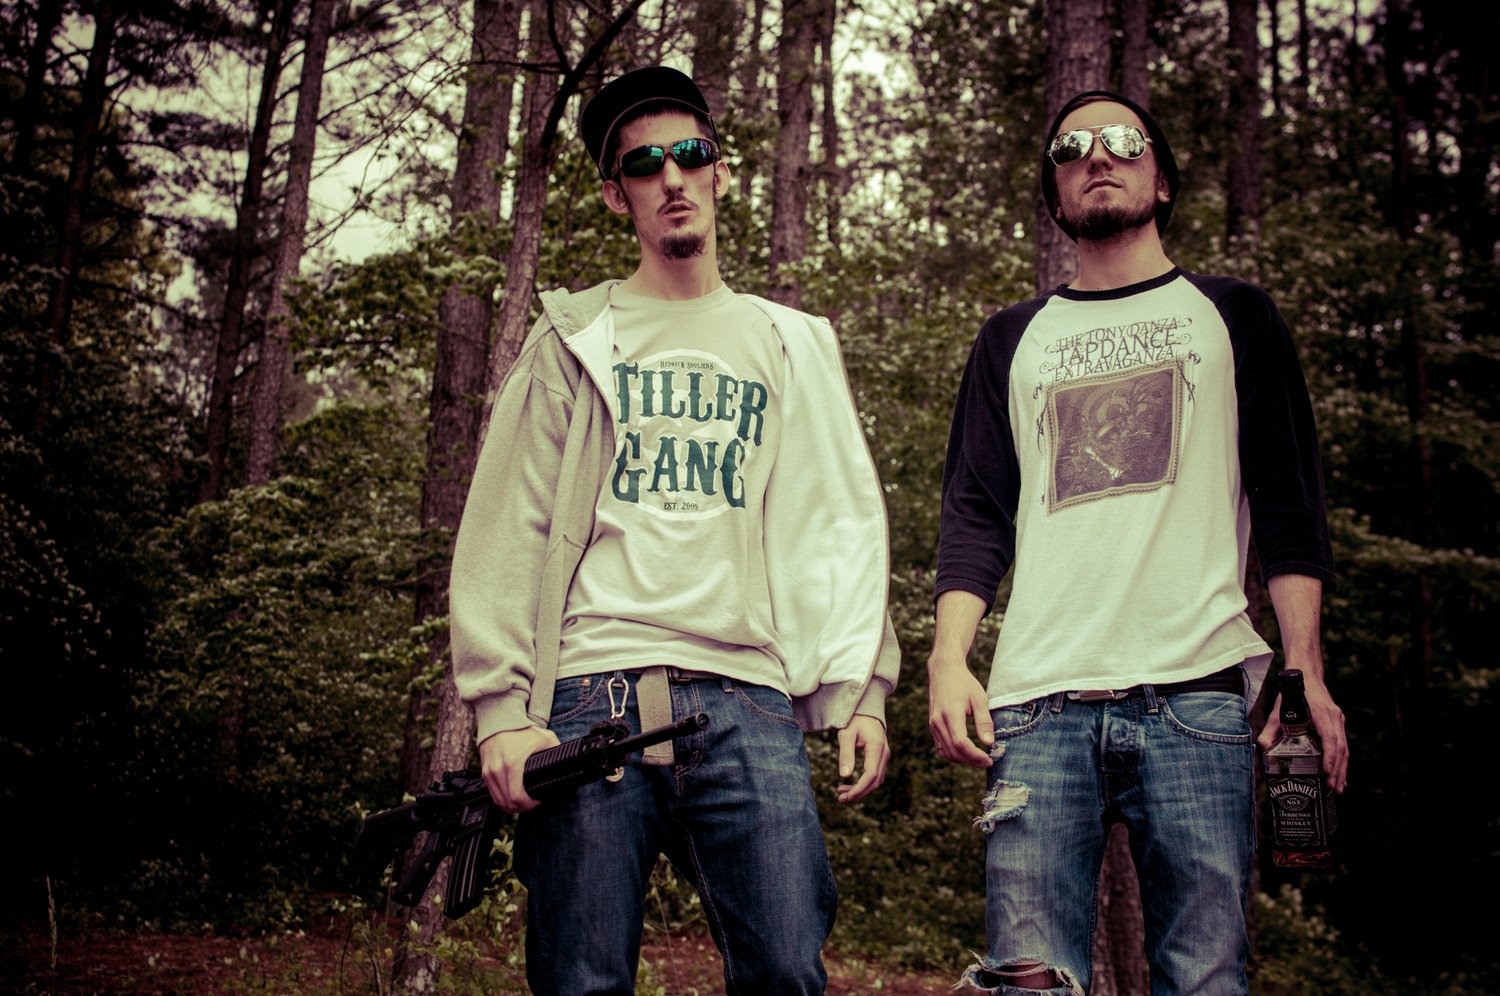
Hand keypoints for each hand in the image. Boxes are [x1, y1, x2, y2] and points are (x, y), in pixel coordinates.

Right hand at [479, 726, 560, 813]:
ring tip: (523, 804)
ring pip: (498, 801)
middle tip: (532, 805)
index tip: (537, 801)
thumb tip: (570, 761)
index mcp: (512, 763)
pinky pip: (492, 793)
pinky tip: (511, 798)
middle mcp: (497, 770)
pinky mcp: (484, 772)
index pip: (517, 797)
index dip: (529, 805)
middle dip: (521, 808)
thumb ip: (557, 749)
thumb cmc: (521, 729)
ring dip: (511, 806)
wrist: (499, 720)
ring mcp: (489, 772)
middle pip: (507, 803)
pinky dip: (502, 799)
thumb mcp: (544, 737)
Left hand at [835, 715, 889, 802]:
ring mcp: (884, 756)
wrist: (865, 711)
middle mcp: (884, 753)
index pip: (871, 774)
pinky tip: (849, 787)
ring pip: (876, 780)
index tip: (846, 796)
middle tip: (840, 799)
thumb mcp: (846, 734)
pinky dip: (864, 784)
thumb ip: (845, 754)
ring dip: (861, 790)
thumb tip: (844, 776)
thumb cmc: (853, 720)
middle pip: (875, 781)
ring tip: (842, 795)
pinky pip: (875, 776)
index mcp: (876, 746)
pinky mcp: (881, 758)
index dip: (860, 788)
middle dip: (859, 793)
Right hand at [928, 651, 994, 768]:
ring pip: (946, 752)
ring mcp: (933, 724)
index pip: (961, 743)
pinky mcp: (932, 726)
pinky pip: (941, 747)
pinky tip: (966, 753)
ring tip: (979, 759)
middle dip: (971, 761)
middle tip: (988, 761)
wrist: (944, 671)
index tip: (989, 759)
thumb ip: (984, 721)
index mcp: (950, 713)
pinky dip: (954, 754)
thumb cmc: (964, 683)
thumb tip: (989, 743)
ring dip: (963, 760)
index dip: (975, 755)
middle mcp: (938, 721)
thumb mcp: (979, 699)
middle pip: (953, 751)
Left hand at [1256, 677, 1348, 793]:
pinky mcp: (1338, 723)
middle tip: (1333, 788)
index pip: (1329, 738)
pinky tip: (1340, 776)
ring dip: (1342, 769)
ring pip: (1344, 748)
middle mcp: (1334, 718)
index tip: (1326, 772)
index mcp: (1321, 714)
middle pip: (1340, 748)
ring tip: (1338, 789)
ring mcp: (1338, 721)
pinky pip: (1343, 745)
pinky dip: (1342, 761)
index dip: (1329, 756)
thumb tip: (1262, 747)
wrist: (1305, 675)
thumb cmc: (1292, 693)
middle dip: (1337, 769)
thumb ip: (1270, 729)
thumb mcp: (1278, 710)